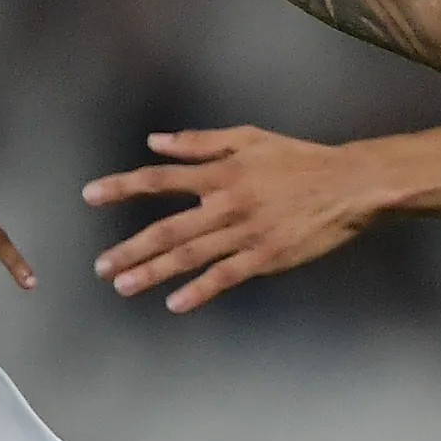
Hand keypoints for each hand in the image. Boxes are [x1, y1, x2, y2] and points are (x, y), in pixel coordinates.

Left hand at [85, 127, 386, 312]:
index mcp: (221, 172)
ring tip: (123, 285)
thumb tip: (155, 142)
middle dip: (130, 248)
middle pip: (168, 228)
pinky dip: (199, 290)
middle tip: (101, 266)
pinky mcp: (266, 258)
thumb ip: (199, 143)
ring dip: (153, 272)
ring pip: (190, 255)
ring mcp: (246, 233)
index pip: (160, 179)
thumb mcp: (248, 138)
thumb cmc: (298, 159)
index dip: (123, 187)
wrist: (349, 185)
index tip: (91, 196)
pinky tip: (175, 303)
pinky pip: (225, 276)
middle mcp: (227, 203)